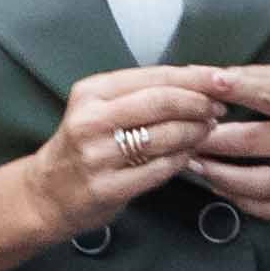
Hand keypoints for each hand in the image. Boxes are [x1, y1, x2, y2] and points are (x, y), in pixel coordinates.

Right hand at [29, 64, 235, 239]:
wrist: (48, 194)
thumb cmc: (84, 146)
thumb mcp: (100, 108)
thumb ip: (141, 93)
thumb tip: (198, 78)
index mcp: (91, 92)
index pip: (154, 76)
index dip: (194, 78)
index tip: (222, 80)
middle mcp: (90, 120)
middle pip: (161, 102)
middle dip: (199, 103)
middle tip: (218, 108)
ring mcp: (97, 156)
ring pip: (164, 136)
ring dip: (195, 132)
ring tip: (207, 130)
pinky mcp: (106, 188)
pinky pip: (158, 169)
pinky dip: (182, 160)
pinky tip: (189, 155)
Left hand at [182, 60, 269, 224]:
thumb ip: (250, 79)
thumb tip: (199, 75)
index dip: (239, 88)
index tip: (209, 83)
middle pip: (253, 142)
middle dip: (211, 140)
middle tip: (182, 136)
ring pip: (259, 183)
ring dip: (219, 176)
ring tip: (194, 165)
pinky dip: (241, 202)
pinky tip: (221, 189)